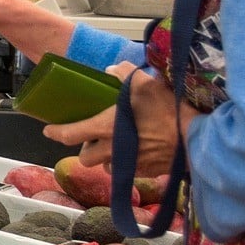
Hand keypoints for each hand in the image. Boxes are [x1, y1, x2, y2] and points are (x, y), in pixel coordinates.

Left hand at [43, 63, 183, 176]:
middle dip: (85, 149)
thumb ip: (124, 74)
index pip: (71, 135)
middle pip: (85, 158)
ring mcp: (129, 164)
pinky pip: (127, 171)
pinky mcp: (145, 173)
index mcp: (106, 128)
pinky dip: (126, 162)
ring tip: (116, 144)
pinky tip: (137, 150)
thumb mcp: (145, 83)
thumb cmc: (168, 110)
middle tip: (93, 137)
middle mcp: (112, 150)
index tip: (49, 130)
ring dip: (106, 158)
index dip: (56, 132)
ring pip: (106, 167)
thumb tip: (111, 71)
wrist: (195, 139)